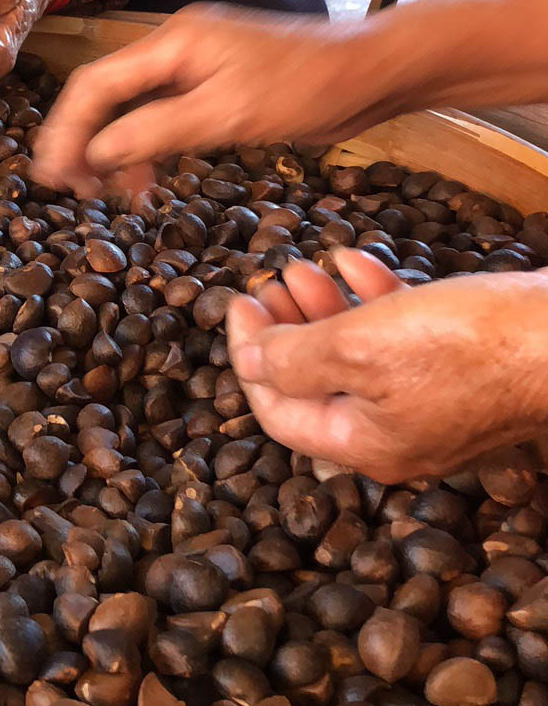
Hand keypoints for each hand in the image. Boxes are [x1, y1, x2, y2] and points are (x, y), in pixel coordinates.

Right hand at [32, 6, 397, 196]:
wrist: (371, 72)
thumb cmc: (308, 88)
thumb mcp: (228, 115)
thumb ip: (157, 131)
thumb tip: (96, 153)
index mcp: (174, 43)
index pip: (95, 84)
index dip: (64, 130)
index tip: (49, 175)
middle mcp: (177, 47)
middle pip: (106, 94)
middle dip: (82, 141)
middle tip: (71, 191)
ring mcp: (198, 65)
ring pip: (133, 108)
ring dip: (114, 149)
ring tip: (107, 194)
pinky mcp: (217, 86)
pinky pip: (164, 115)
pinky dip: (148, 147)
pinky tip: (147, 180)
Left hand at [226, 247, 547, 482]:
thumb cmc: (465, 346)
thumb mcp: (359, 348)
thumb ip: (297, 358)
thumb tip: (251, 364)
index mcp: (364, 444)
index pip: (280, 412)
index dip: (250, 357)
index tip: (239, 305)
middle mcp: (397, 435)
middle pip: (317, 384)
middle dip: (287, 331)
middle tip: (267, 284)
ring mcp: (434, 405)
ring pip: (359, 357)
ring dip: (325, 310)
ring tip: (303, 265)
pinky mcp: (464, 372)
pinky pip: (402, 341)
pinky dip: (374, 301)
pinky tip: (356, 261)